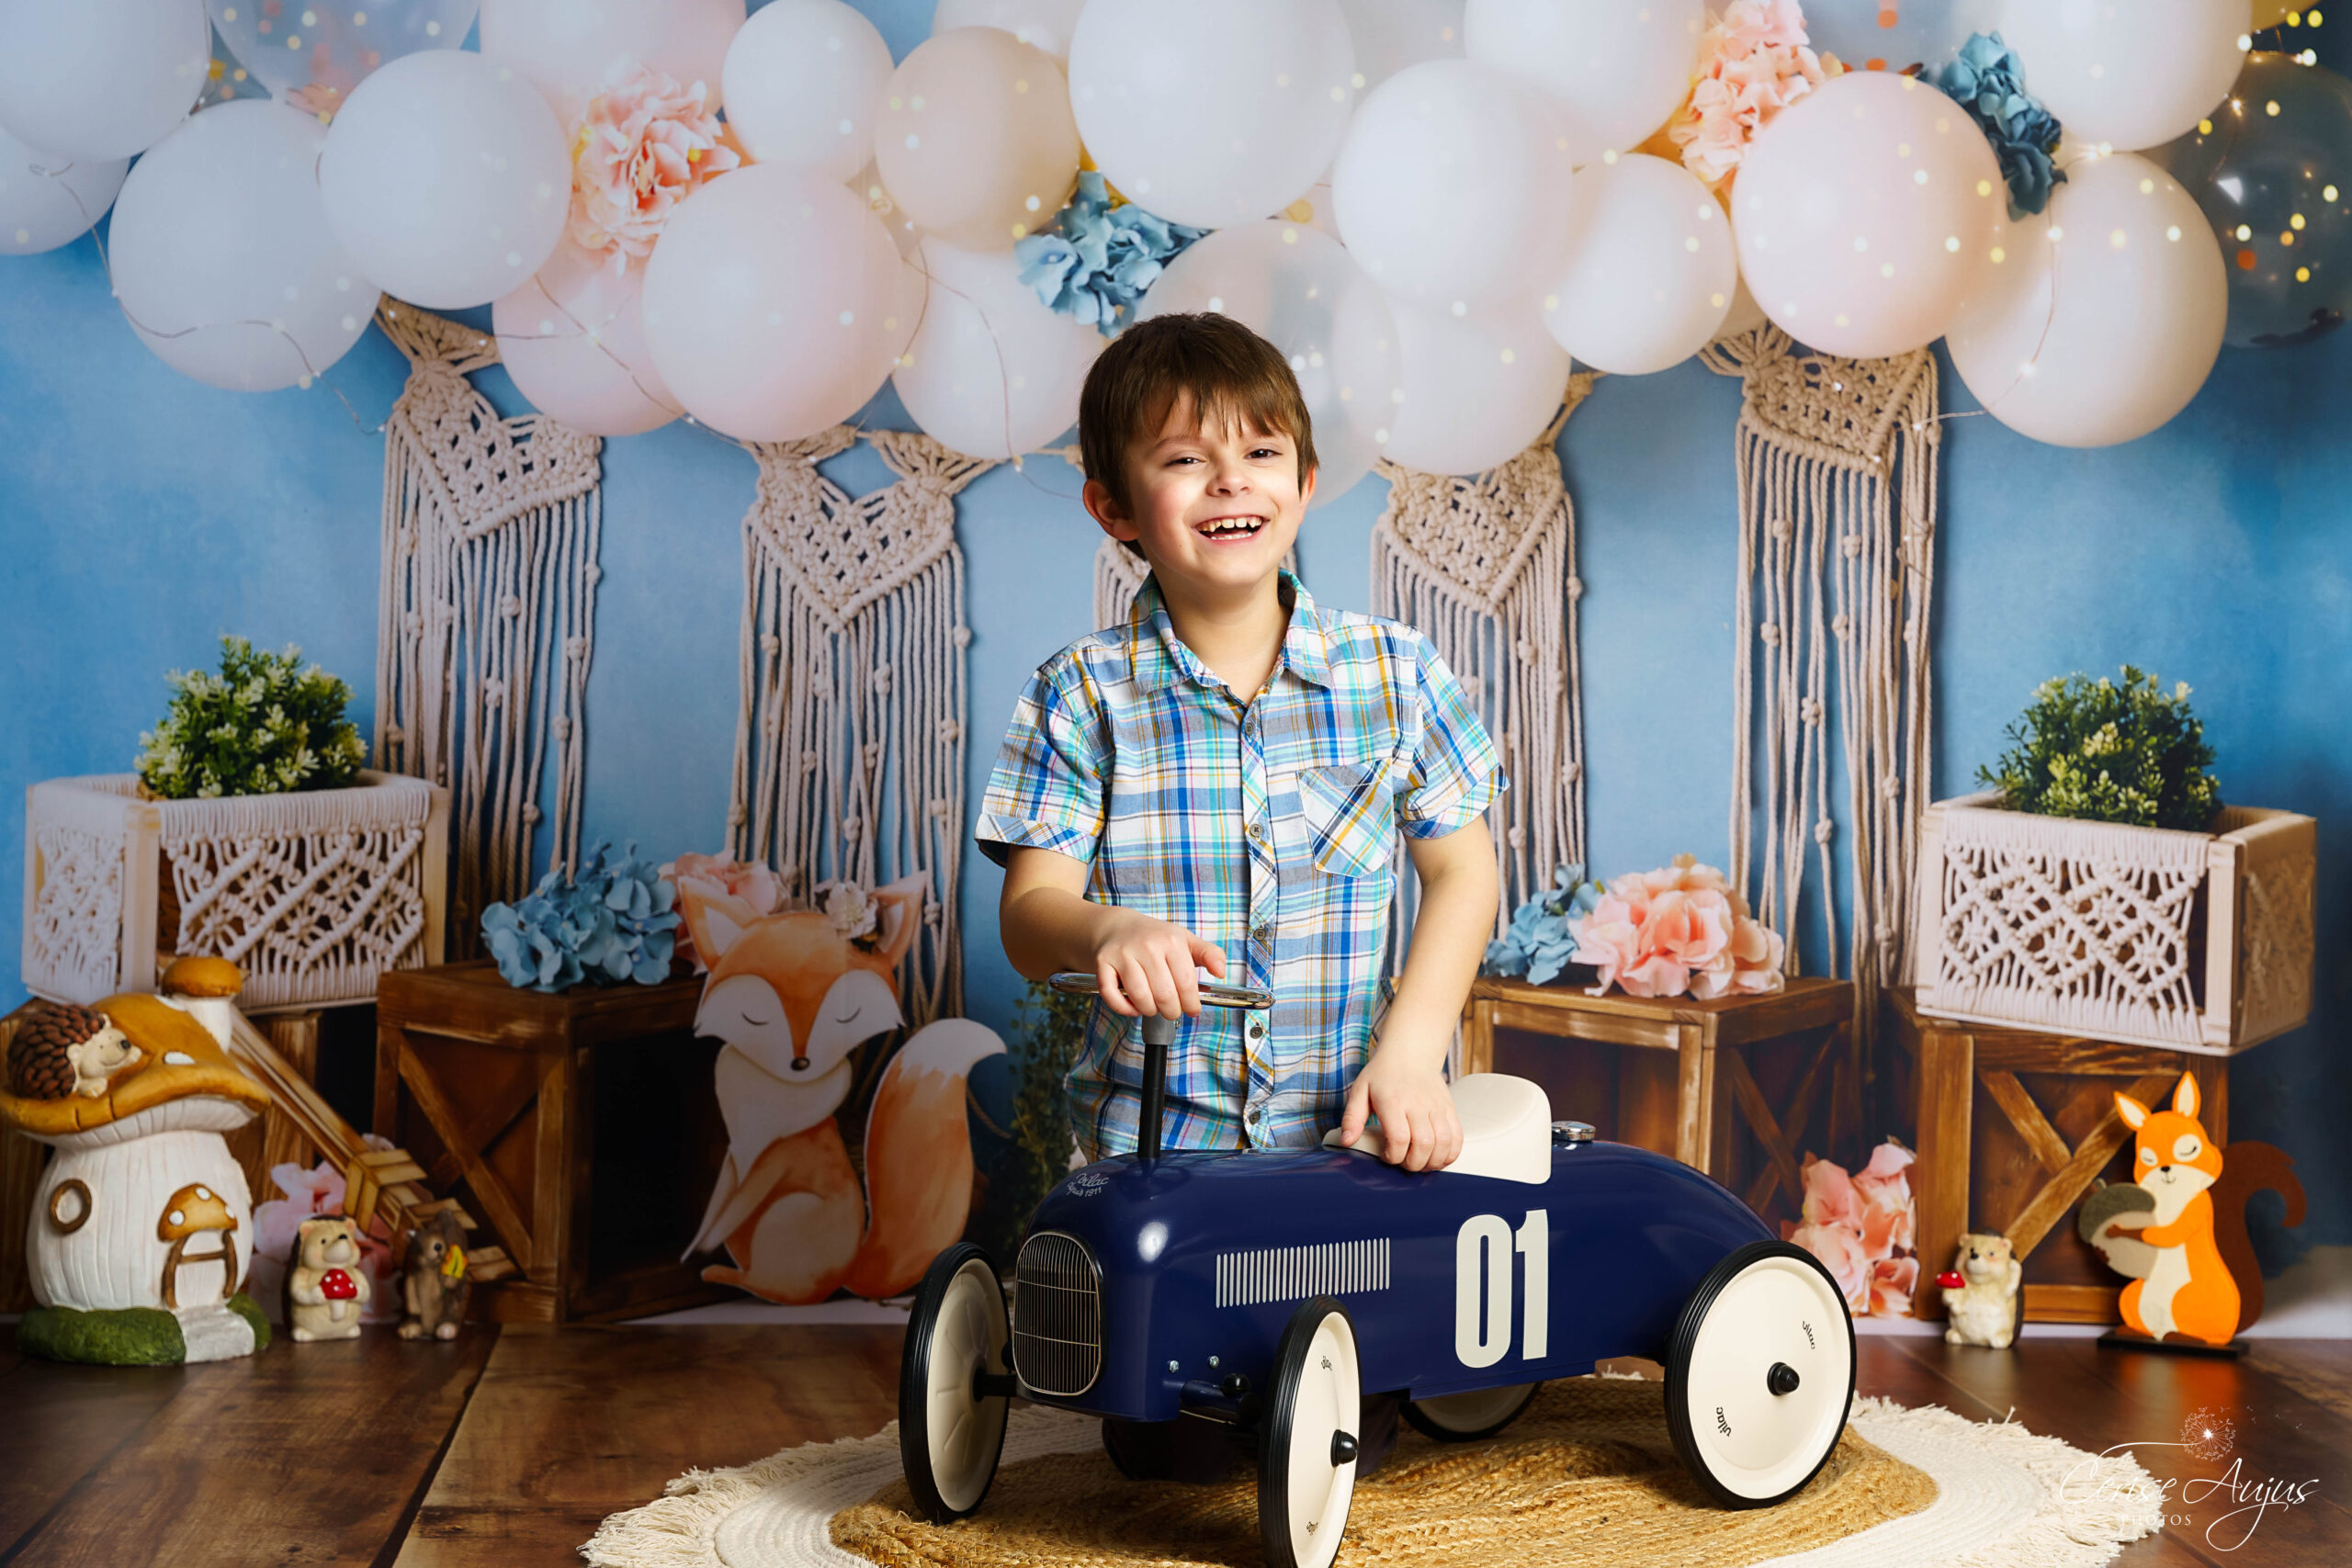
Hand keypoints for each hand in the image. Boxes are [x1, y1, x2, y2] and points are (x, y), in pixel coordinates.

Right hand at [1092, 907, 1227, 1020]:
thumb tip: (1221, 971)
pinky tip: (1133, 1006)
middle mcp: (1147, 946)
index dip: (1191, 1004)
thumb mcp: (1185, 940)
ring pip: (1140, 998)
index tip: (1192, 1010)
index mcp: (1171, 940)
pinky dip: (1124, 1008)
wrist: (1116, 927)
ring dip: (1149, 1011)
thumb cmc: (1154, 938)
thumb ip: (1209, 954)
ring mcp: (1123, 954)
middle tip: (1172, 1011)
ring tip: (1154, 1008)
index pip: (1187, 983)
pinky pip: (1112, 995)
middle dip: (1171, 1011)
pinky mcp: (1103, 963)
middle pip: (1164, 995)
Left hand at [1339, 1046, 1462, 1172]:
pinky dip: (1451, 1153)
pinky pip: (1457, 1137)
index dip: (1393, 1156)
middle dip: (1413, 1164)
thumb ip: (1352, 1118)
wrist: (1410, 1053)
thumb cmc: (1384, 1074)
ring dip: (1432, 1162)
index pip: (1399, 1138)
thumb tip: (1347, 1141)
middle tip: (1403, 1162)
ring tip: (1420, 1162)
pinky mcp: (1450, 1108)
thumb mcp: (1360, 1091)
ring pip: (1444, 1143)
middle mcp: (1418, 1104)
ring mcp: (1437, 1106)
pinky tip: (1438, 1156)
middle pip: (1423, 1145)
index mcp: (1393, 1101)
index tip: (1386, 1156)